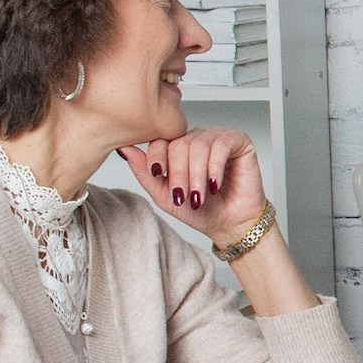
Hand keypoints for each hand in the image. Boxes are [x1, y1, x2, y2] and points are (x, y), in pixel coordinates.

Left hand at [119, 129, 265, 240]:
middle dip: (178, 172)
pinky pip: (222, 144)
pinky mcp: (239, 141)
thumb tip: (123, 149)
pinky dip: (215, 166)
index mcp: (178, 147)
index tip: (158, 175)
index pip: (161, 140)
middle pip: (179, 143)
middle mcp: (197, 139)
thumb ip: (144, 172)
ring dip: (197, 173)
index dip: (157, 157)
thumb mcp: (163, 194)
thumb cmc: (201, 210)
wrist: (230, 224)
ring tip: (200, 194)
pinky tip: (215, 184)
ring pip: (199, 144)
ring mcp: (218, 138)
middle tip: (184, 195)